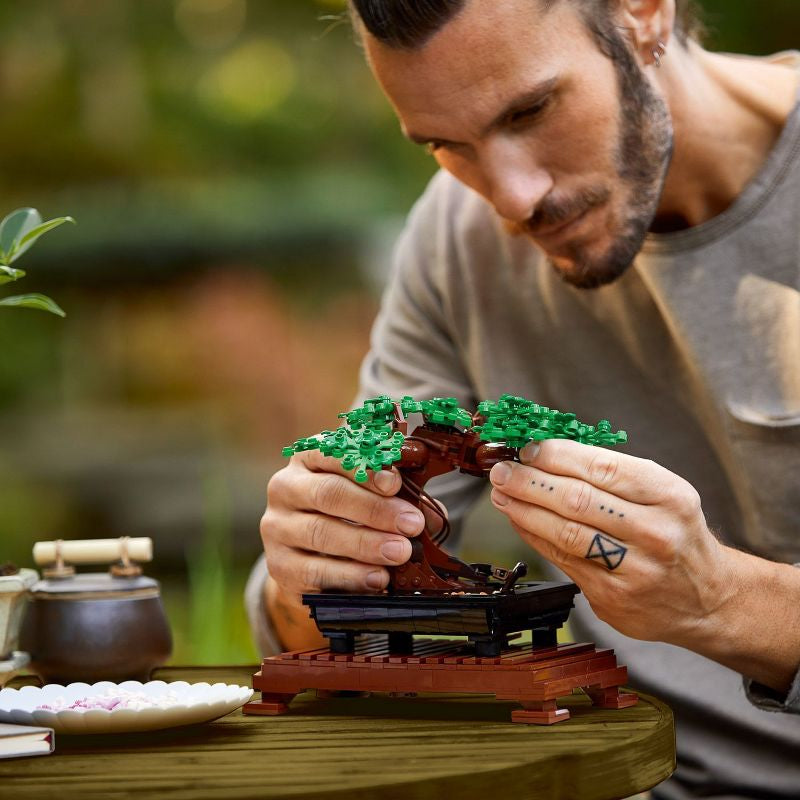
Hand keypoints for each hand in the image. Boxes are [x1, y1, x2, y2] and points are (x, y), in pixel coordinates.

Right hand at [261, 450, 425, 605]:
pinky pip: (314, 572)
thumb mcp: (370, 495)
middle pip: (328, 493)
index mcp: (308, 458)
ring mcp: (276, 528)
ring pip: (320, 532)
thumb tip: (431, 514)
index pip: (331, 453)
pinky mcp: (278, 566)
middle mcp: (286, 488)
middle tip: (411, 524)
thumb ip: (397, 497)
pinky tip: (377, 578)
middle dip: (374, 509)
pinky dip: (350, 576)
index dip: (364, 467)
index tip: (395, 483)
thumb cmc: (347, 514)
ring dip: (366, 544)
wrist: (309, 558)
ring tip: (401, 552)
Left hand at [488, 439, 731, 648]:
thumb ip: (609, 474)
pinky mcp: (613, 598)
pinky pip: (563, 560)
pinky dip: (535, 536)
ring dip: (525, 510)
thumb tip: (546, 454)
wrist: (707, 598)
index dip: (558, 456)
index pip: (603, 468)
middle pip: (579, 500)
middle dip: (531, 482)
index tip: (529, 449)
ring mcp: (635, 570)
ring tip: (503, 494)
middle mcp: (656, 533)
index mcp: (670, 496)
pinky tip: (520, 520)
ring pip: (566, 533)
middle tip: (503, 471)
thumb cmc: (675, 533)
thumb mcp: (662, 493)